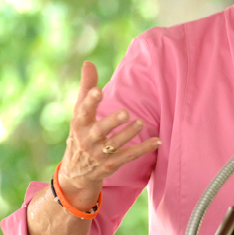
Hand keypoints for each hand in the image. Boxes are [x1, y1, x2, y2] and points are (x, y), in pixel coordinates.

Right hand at [55, 60, 158, 202]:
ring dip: (129, 134)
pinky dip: (143, 149)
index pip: (83, 111)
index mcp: (79, 124)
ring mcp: (100, 154)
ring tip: (140, 122)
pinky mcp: (112, 164)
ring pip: (116, 144)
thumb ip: (86, 87)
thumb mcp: (79, 112)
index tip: (98, 90)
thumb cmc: (81, 133)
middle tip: (124, 112)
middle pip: (99, 131)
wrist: (76, 172)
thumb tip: (88, 62)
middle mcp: (88, 140)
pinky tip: (157, 141)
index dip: (90, 101)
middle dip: (111, 122)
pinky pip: (129, 156)